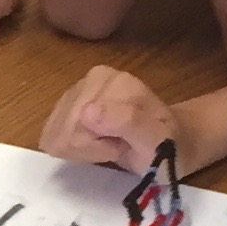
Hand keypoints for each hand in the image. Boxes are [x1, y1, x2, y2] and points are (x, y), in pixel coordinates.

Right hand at [39, 62, 172, 170]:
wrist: (173, 140)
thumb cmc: (167, 146)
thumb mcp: (156, 141)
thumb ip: (127, 123)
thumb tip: (86, 113)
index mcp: (116, 83)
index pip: (78, 126)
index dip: (95, 148)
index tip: (120, 148)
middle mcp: (95, 77)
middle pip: (64, 127)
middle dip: (86, 147)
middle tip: (115, 147)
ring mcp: (81, 86)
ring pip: (55, 130)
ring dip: (80, 146)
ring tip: (108, 144)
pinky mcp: (70, 98)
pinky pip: (53, 131)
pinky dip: (72, 144)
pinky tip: (95, 141)